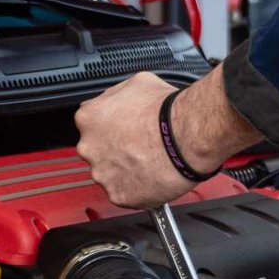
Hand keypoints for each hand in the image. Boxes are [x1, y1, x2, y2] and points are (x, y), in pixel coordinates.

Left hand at [75, 66, 259, 208]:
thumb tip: (117, 99)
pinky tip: (153, 175)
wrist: (188, 137)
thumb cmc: (168, 112)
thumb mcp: (140, 82)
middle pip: (97, 151)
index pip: (91, 124)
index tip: (126, 129)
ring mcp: (103, 174)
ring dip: (125, 170)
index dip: (112, 127)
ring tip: (150, 161)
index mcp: (90, 118)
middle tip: (140, 145)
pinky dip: (138, 188)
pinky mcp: (119, 195)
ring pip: (110, 174)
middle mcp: (90, 148)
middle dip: (116, 150)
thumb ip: (117, 94)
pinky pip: (125, 193)